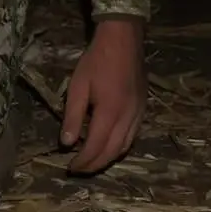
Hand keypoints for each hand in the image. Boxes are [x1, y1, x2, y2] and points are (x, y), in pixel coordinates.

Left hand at [61, 14, 145, 173]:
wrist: (123, 42)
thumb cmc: (96, 61)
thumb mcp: (77, 86)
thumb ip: (72, 116)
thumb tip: (67, 143)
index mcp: (110, 112)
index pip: (96, 146)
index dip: (83, 160)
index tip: (70, 167)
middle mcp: (128, 118)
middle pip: (112, 152)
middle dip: (95, 165)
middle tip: (79, 170)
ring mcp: (139, 115)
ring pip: (125, 147)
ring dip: (108, 159)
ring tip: (91, 163)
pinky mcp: (143, 110)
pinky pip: (133, 137)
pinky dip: (119, 148)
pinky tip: (108, 147)